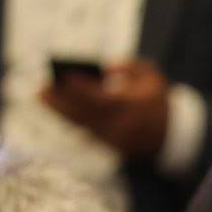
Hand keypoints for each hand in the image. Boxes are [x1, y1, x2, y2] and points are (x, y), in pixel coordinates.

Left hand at [40, 58, 171, 161]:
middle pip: (86, 113)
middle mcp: (120, 124)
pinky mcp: (107, 145)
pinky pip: (84, 131)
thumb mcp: (153, 76)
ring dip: (60, 111)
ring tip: (42, 96)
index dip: (83, 88)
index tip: (66, 76)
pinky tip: (56, 109)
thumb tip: (106, 68)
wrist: (169, 137)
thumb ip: (130, 66)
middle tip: (42, 88)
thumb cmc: (157, 100)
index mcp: (132, 106)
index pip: (103, 98)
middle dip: (63, 101)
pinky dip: (69, 120)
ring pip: (81, 124)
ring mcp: (113, 137)